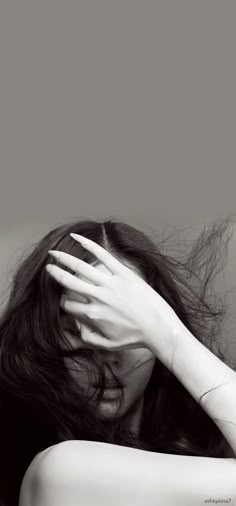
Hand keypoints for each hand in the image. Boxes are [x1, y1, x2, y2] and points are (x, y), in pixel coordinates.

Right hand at [45, 233, 180, 353]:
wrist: (159, 328)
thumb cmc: (135, 338)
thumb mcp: (109, 346)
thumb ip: (89, 339)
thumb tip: (76, 329)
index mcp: (92, 315)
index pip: (68, 305)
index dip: (63, 303)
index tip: (64, 300)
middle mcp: (98, 297)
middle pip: (68, 283)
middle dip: (55, 274)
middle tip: (47, 268)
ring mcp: (110, 283)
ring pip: (81, 267)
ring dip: (64, 258)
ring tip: (53, 253)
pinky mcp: (123, 274)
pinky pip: (103, 256)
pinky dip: (89, 245)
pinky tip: (76, 238)